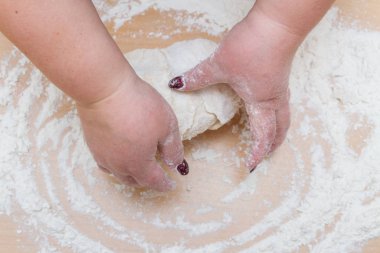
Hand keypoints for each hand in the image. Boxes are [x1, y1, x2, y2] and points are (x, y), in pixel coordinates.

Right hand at [77, 74, 186, 191]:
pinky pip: (105, 163)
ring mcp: (102, 155)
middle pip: (134, 180)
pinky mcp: (92, 143)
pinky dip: (115, 165)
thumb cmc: (139, 106)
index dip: (164, 184)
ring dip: (130, 175)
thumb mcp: (167, 126)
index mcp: (139, 164)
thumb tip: (175, 164)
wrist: (104, 90)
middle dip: (147, 181)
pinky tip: (119, 156)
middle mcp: (118, 165)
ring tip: (138, 169)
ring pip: (118, 174)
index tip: (171, 185)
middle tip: (157, 177)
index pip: (154, 181)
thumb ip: (173, 149)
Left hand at [169, 10, 302, 170]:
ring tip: (269, 140)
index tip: (249, 166)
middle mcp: (274, 99)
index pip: (262, 136)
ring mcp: (280, 88)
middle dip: (271, 146)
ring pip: (284, 118)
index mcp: (261, 102)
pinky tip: (266, 110)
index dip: (256, 153)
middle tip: (262, 157)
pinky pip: (282, 105)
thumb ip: (198, 76)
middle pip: (279, 130)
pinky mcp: (280, 77)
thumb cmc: (253, 45)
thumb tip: (176, 84)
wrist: (277, 23)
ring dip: (277, 133)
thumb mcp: (220, 63)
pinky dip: (277, 117)